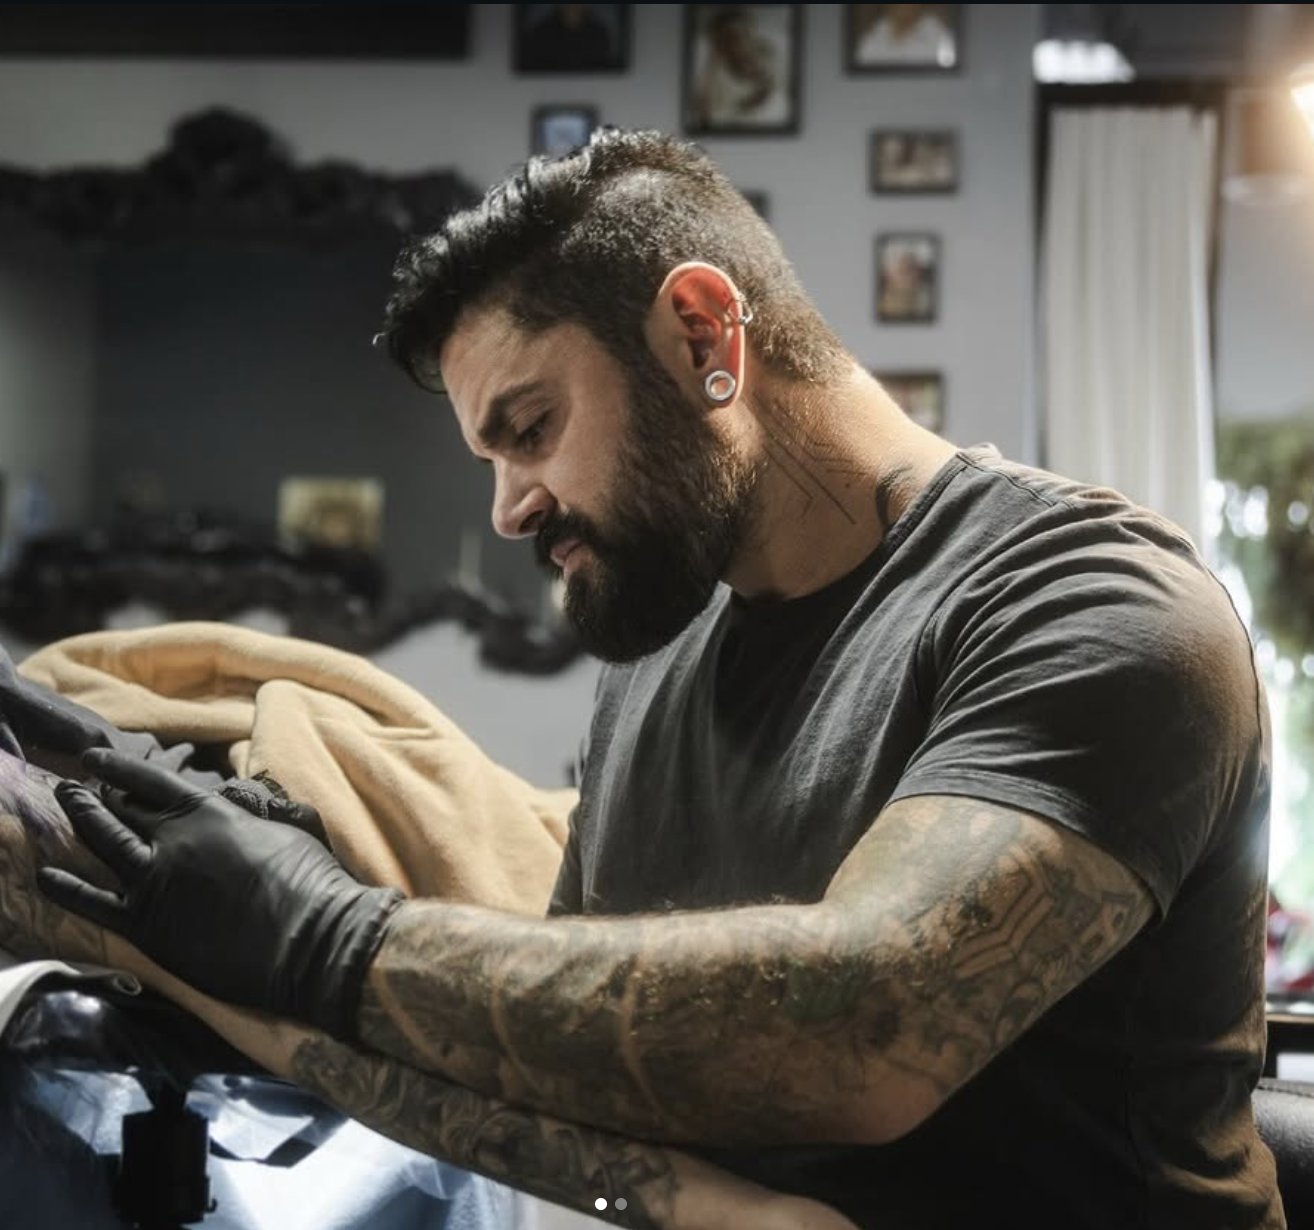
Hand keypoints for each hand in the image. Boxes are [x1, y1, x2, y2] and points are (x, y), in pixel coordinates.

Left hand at [37, 748, 403, 1038]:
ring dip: (79, 820)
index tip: (94, 759)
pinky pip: (93, 902)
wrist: (310, 937)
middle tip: (72, 787)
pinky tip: (45, 874)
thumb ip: (258, 811)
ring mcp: (154, 880)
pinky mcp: (146, 924)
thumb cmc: (312, 880)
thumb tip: (246, 802)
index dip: (119, 768)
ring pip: (102, 841)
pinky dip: (65, 887)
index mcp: (210, 812)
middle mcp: (173, 839)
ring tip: (62, 805)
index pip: (152, 782)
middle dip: (94, 795)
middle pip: (121, 810)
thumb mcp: (291, 825)